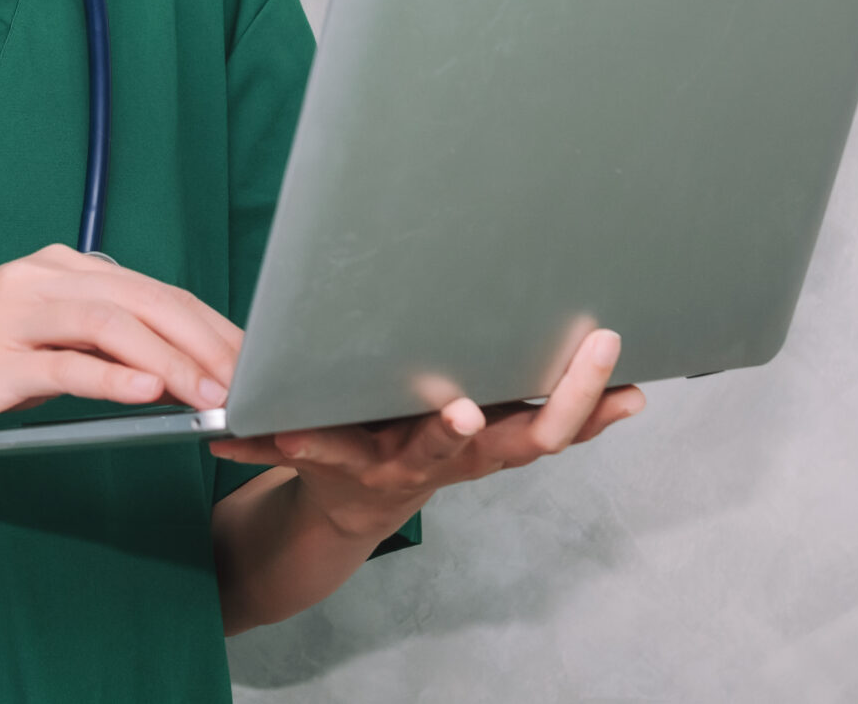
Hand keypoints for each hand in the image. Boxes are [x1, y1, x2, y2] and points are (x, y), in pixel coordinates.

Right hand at [0, 244, 241, 450]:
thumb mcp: (33, 342)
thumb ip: (91, 340)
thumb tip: (168, 365)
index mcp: (57, 269)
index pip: (154, 291)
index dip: (211, 325)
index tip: (256, 361)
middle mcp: (40, 279)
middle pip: (146, 300)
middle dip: (208, 341)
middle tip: (255, 380)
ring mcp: (13, 315)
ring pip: (113, 326)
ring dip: (173, 360)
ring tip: (216, 393)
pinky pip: (64, 364)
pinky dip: (112, 378)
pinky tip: (149, 395)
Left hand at [208, 327, 644, 540]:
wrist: (345, 502)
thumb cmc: (424, 437)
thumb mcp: (486, 420)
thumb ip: (544, 398)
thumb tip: (629, 376)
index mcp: (491, 441)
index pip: (554, 424)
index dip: (586, 396)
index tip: (613, 354)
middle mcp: (451, 458)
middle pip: (493, 446)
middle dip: (495, 421)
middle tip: (476, 412)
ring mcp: (392, 466)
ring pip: (404, 453)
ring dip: (401, 435)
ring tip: (410, 414)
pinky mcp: (334, 463)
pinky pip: (299, 451)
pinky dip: (263, 440)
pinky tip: (228, 433)